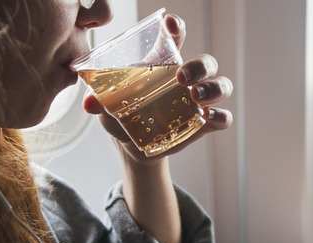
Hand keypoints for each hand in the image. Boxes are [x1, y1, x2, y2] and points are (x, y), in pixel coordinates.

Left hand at [82, 14, 232, 165]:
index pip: (176, 38)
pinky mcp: (206, 123)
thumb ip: (99, 101)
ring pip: (222, 85)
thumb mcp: (108, 107)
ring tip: (195, 97)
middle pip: (206, 62)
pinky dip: (221, 116)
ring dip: (213, 88)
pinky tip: (209, 118)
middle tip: (181, 77)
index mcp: (164, 64)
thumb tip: (89, 103)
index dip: (177, 28)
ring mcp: (200, 101)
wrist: (133, 147)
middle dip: (199, 65)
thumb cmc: (122, 116)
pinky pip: (224, 117)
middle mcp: (188, 78)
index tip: (171, 25)